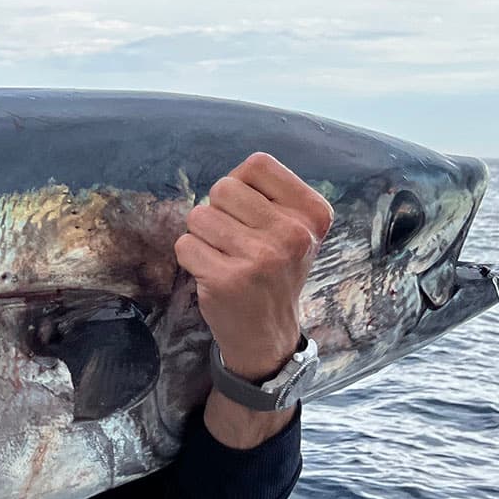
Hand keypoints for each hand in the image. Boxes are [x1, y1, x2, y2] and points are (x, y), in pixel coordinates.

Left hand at [174, 153, 333, 381]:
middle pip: (222, 187)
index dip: (242, 184)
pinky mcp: (228, 280)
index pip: (258, 164)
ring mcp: (261, 258)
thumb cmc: (273, 270)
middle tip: (235, 240)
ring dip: (202, 235)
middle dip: (218, 211)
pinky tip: (214, 273)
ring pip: (199, 215)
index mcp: (313, 214)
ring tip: (225, 257)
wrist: (268, 334)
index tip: (251, 213)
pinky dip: (191, 257)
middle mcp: (293, 234)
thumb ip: (267, 194)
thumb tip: (231, 176)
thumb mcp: (292, 229)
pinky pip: (185, 244)